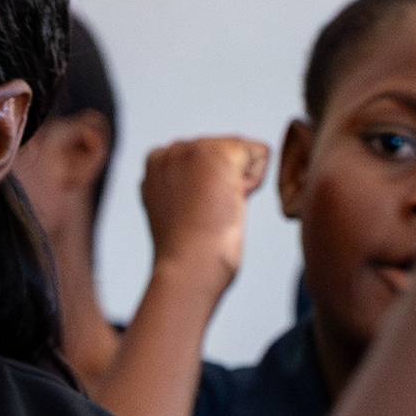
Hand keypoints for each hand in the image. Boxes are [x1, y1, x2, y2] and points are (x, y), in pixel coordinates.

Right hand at [141, 136, 268, 284]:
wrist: (188, 267)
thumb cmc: (187, 253)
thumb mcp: (175, 210)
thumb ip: (185, 186)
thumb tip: (209, 182)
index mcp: (156, 164)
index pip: (206, 158)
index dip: (211, 188)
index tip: (196, 213)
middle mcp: (171, 150)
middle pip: (226, 150)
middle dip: (227, 181)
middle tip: (207, 214)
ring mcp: (193, 148)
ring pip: (243, 151)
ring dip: (240, 182)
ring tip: (216, 209)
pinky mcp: (219, 153)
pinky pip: (259, 153)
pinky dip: (255, 181)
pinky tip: (230, 201)